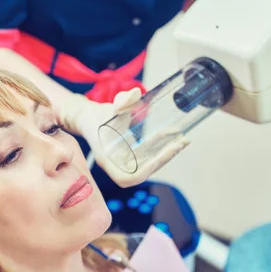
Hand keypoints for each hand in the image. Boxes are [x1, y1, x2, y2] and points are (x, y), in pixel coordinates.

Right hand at [59, 89, 189, 187]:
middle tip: (181, 142)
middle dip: (164, 158)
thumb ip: (121, 101)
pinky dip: (163, 149)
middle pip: (144, 172)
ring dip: (167, 154)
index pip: (126, 178)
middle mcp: (117, 164)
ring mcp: (125, 162)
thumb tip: (135, 93)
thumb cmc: (95, 116)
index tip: (158, 158)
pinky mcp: (132, 156)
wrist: (88, 118)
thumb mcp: (107, 108)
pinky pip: (150, 158)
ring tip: (183, 140)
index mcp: (107, 160)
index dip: (144, 172)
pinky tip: (173, 137)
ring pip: (149, 165)